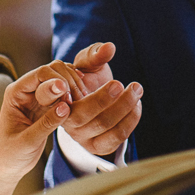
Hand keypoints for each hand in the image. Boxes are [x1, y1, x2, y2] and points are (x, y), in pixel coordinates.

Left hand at [0, 61, 82, 194]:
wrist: (8, 165)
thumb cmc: (10, 155)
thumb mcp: (28, 141)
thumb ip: (46, 124)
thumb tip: (65, 107)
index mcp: (16, 93)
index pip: (40, 73)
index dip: (57, 81)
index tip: (69, 98)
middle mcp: (27, 90)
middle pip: (53, 70)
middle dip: (68, 82)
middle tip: (78, 101)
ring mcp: (38, 96)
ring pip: (61, 78)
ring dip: (74, 87)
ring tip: (82, 103)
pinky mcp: (48, 104)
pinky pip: (65, 92)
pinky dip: (75, 94)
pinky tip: (83, 103)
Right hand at [59, 41, 141, 158]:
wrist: (94, 99)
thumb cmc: (87, 80)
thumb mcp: (87, 64)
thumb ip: (94, 55)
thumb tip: (109, 47)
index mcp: (57, 102)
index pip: (59, 101)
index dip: (82, 94)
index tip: (112, 82)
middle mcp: (66, 123)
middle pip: (84, 114)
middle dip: (106, 98)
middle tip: (122, 83)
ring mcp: (82, 138)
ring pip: (104, 125)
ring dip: (125, 106)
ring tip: (136, 88)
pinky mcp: (98, 147)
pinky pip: (117, 137)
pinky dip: (131, 119)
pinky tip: (136, 104)